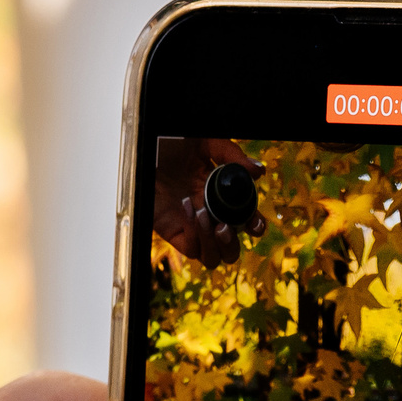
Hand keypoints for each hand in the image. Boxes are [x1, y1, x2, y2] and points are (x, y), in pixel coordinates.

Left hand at [152, 137, 266, 266]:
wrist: (143, 147)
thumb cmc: (168, 143)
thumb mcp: (205, 142)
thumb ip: (232, 156)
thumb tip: (258, 171)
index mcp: (219, 197)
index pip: (244, 222)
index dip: (254, 226)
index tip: (254, 223)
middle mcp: (207, 216)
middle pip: (230, 250)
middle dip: (232, 244)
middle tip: (224, 226)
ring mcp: (190, 226)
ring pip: (212, 257)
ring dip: (214, 243)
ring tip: (205, 216)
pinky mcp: (172, 231)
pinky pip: (191, 248)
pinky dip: (195, 235)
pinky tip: (190, 209)